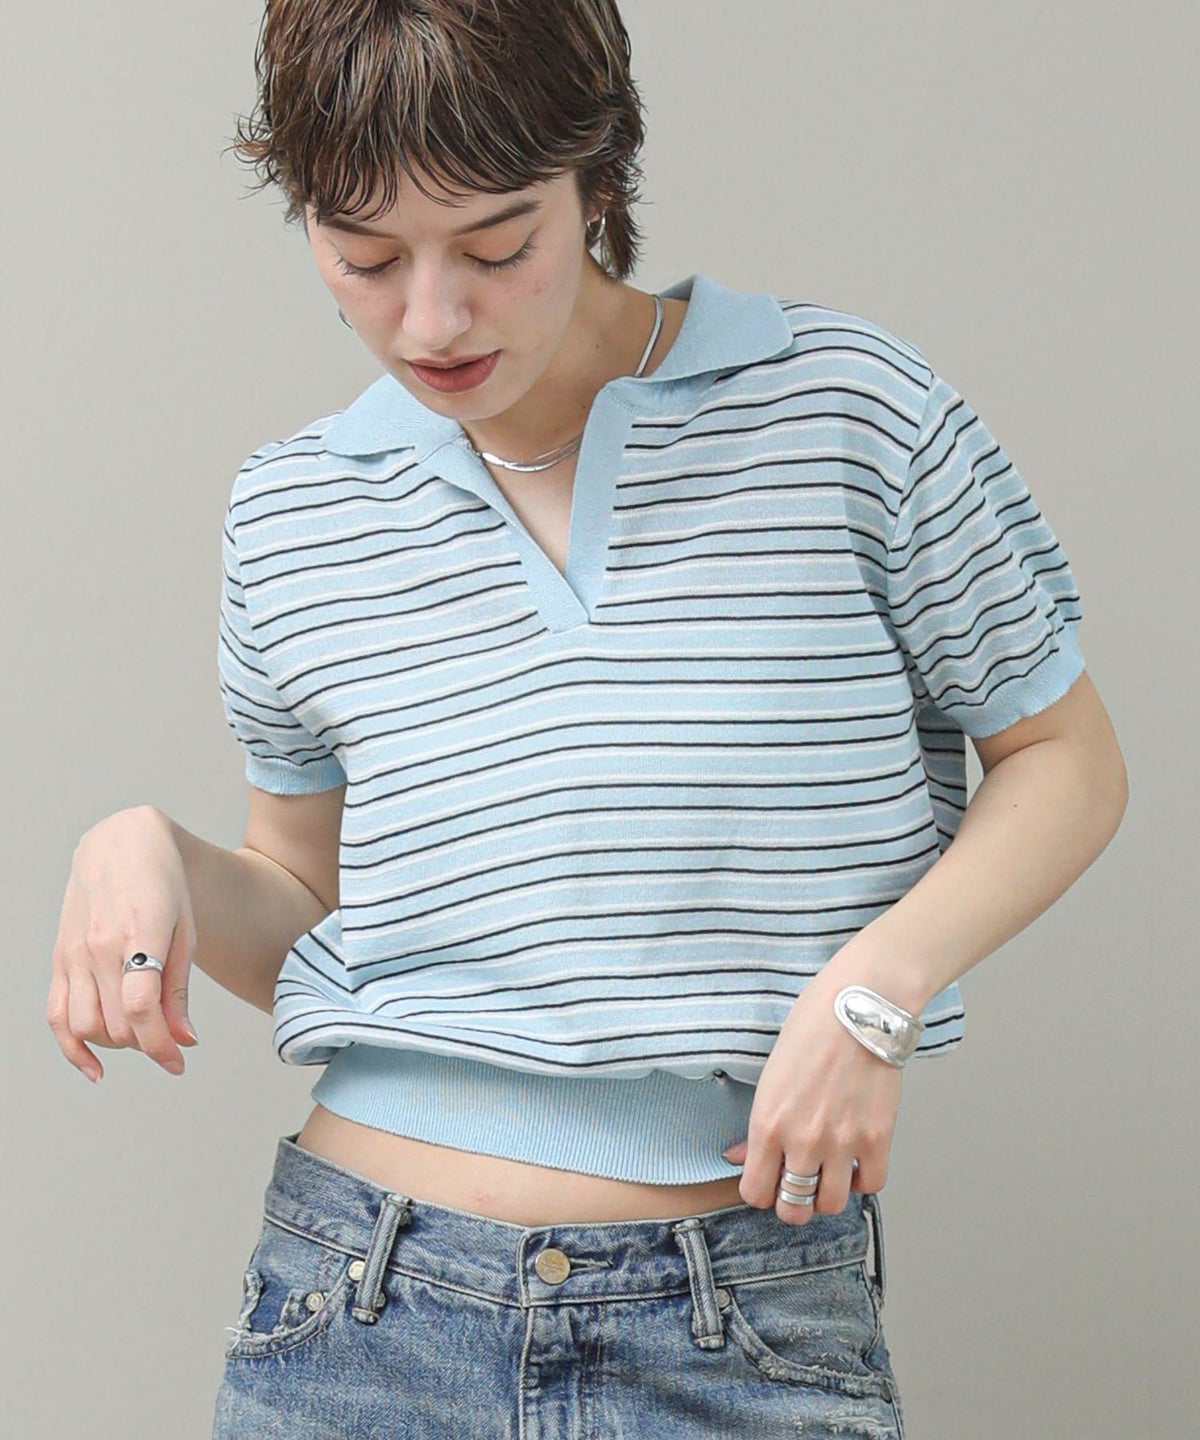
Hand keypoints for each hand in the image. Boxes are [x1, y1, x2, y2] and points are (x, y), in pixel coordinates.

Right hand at [46, 805, 199, 1083]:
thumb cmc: (162, 883)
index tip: (179, 1062)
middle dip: (146, 1044)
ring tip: (140, 1033)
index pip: (140, 1007)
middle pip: (115, 1023)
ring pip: (85, 1026)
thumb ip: (179, 987)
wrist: (120, 843)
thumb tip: (184, 1040)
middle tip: (168, 1040)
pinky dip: (72, 1047)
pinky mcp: (59, 958)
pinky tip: (95, 1066)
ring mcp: (74, 953)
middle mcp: (99, 946)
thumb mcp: (186, 929)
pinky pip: (56, 1015)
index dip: (160, 1045)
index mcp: (139, 932)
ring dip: (115, 1044)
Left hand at [721, 966, 903, 1224]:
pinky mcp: (877, 1138)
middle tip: (797, 1184)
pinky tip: (855, 1161)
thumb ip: (759, 1124)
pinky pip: (870, 1185)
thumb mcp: (770, 1074)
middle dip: (791, 1202)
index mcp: (768, 1123)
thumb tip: (739, 1155)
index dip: (760, 1191)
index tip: (767, 1179)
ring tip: (827, 1172)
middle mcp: (802, 1141)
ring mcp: (842, 1143)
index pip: (754, 1192)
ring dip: (827, 1194)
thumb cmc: (811, 1027)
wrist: (859, 1006)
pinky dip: (862, 1180)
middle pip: (792, 1209)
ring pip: (831, 1205)